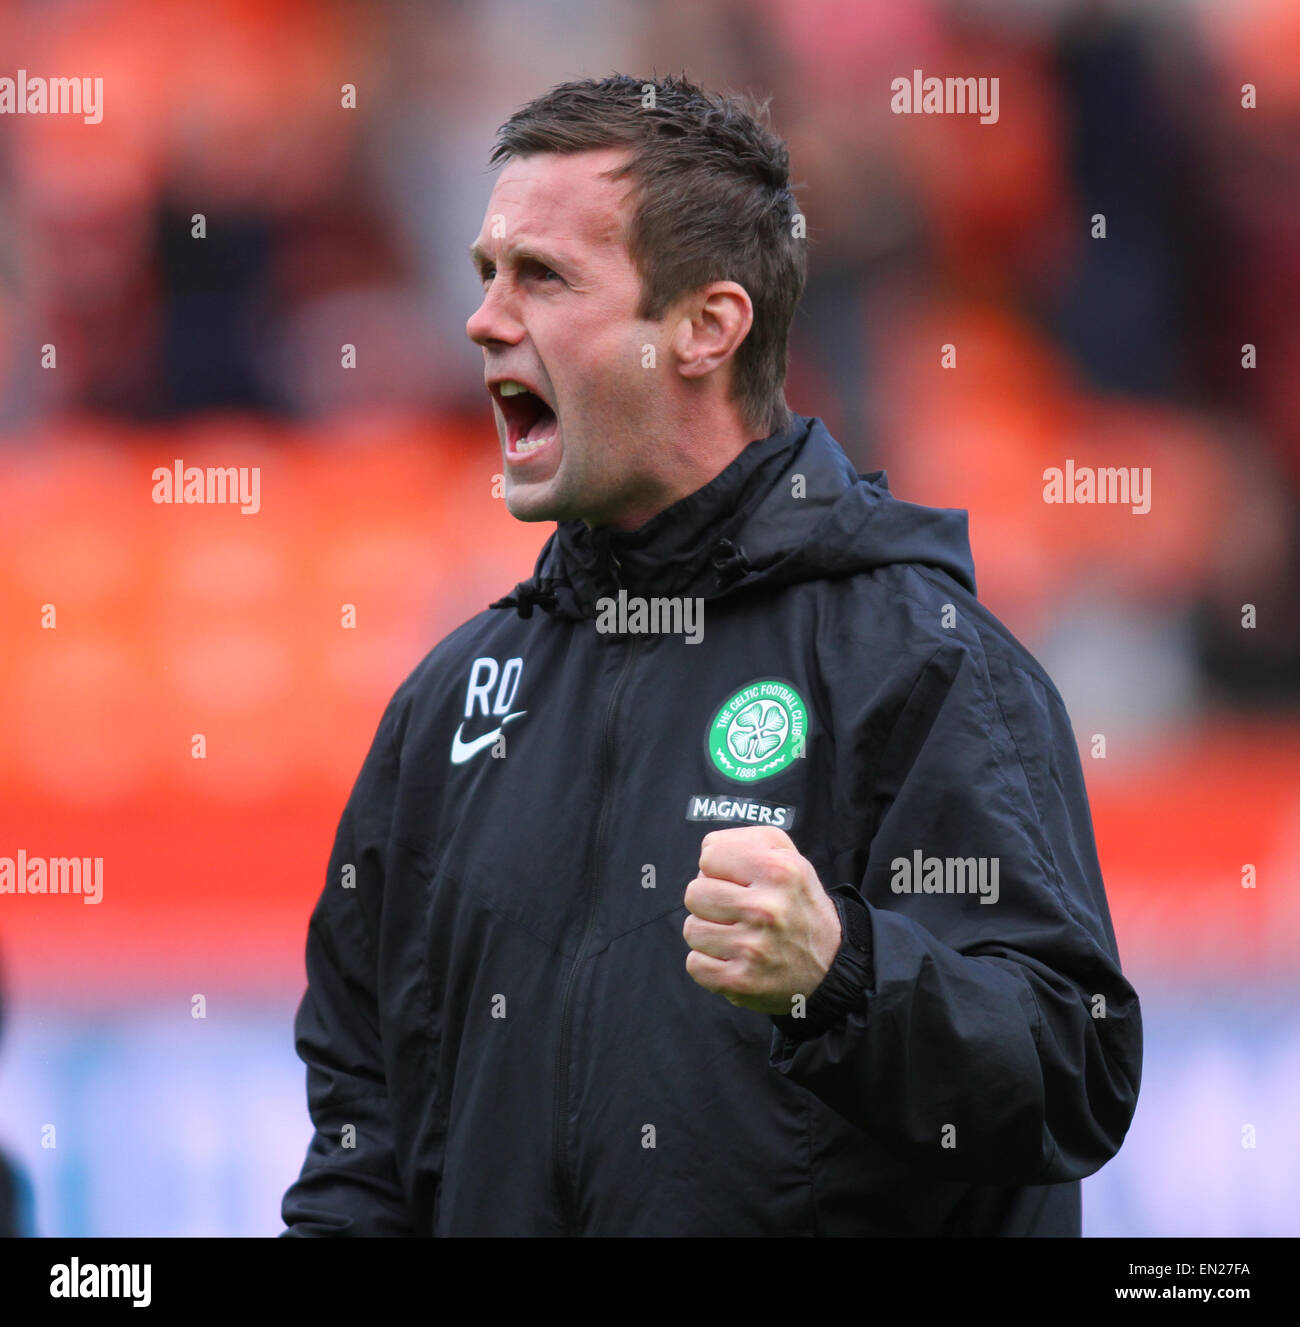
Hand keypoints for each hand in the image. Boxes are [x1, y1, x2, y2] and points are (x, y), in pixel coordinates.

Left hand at [683, 825, 842, 1014]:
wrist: (831, 964)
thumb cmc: (796, 903)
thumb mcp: (788, 856)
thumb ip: (745, 840)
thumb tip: (707, 851)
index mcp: (778, 871)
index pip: (709, 855)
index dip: (718, 867)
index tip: (736, 881)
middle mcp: (767, 909)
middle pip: (694, 893)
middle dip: (710, 901)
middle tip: (735, 910)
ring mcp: (753, 948)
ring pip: (692, 929)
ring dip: (709, 932)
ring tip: (736, 934)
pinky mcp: (741, 981)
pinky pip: (694, 964)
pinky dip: (708, 962)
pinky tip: (732, 958)